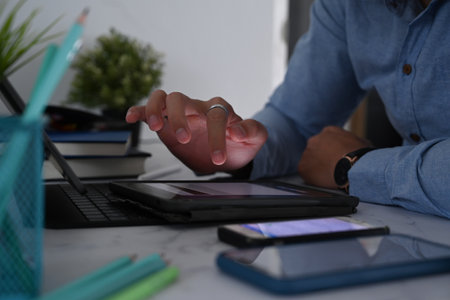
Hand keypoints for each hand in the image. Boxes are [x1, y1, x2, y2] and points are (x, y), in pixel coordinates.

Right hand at [126, 90, 267, 173]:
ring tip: (156, 126)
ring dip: (157, 110)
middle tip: (185, 140)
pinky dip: (140, 110)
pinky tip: (132, 117)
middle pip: (183, 99)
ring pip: (166, 98)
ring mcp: (182, 114)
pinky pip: (151, 109)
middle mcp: (199, 108)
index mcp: (221, 110)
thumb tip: (238, 130)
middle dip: (180, 119)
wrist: (230, 154)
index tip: (219, 158)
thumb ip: (253, 131)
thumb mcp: (255, 140)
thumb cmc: (240, 144)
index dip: (217, 136)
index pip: (216, 115)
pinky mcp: (168, 122)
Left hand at [298, 126, 370, 188]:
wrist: (353, 167)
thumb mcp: (361, 142)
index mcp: (329, 131)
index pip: (326, 140)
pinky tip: (322, 181)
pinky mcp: (303, 167)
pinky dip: (312, 178)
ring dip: (316, 168)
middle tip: (330, 168)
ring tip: (329, 176)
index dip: (330, 150)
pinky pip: (306, 173)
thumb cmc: (360, 156)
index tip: (334, 157)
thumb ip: (352, 142)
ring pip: (310, 161)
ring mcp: (307, 153)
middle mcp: (315, 139)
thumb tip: (357, 146)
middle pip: (315, 149)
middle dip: (321, 158)